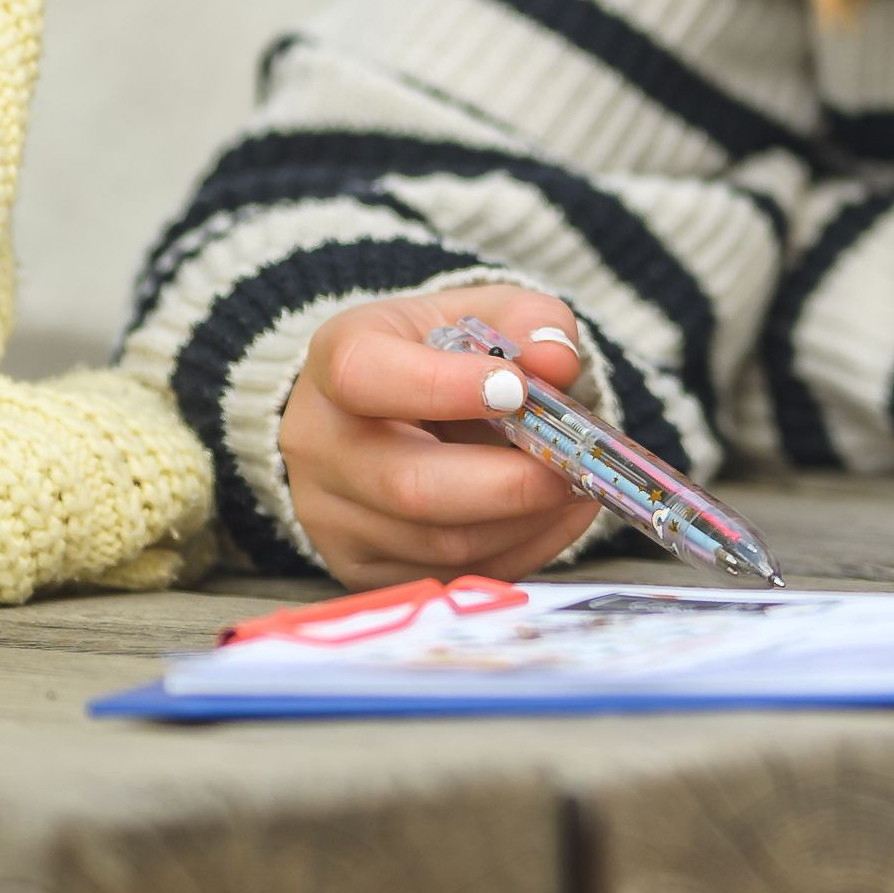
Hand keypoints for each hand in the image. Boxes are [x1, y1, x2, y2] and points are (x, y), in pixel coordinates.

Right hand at [279, 278, 609, 584]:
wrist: (381, 411)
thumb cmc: (437, 356)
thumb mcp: (478, 314)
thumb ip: (526, 319)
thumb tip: (557, 361)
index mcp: (338, 360)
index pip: (366, 377)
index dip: (444, 387)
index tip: (518, 389)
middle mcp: (319, 444)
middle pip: (410, 486)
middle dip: (510, 483)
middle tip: (574, 465)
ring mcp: (332, 517)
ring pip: (440, 545)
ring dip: (525, 523)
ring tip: (573, 488)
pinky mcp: (360, 569)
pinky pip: (450, 579)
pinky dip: (519, 552)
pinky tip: (551, 517)